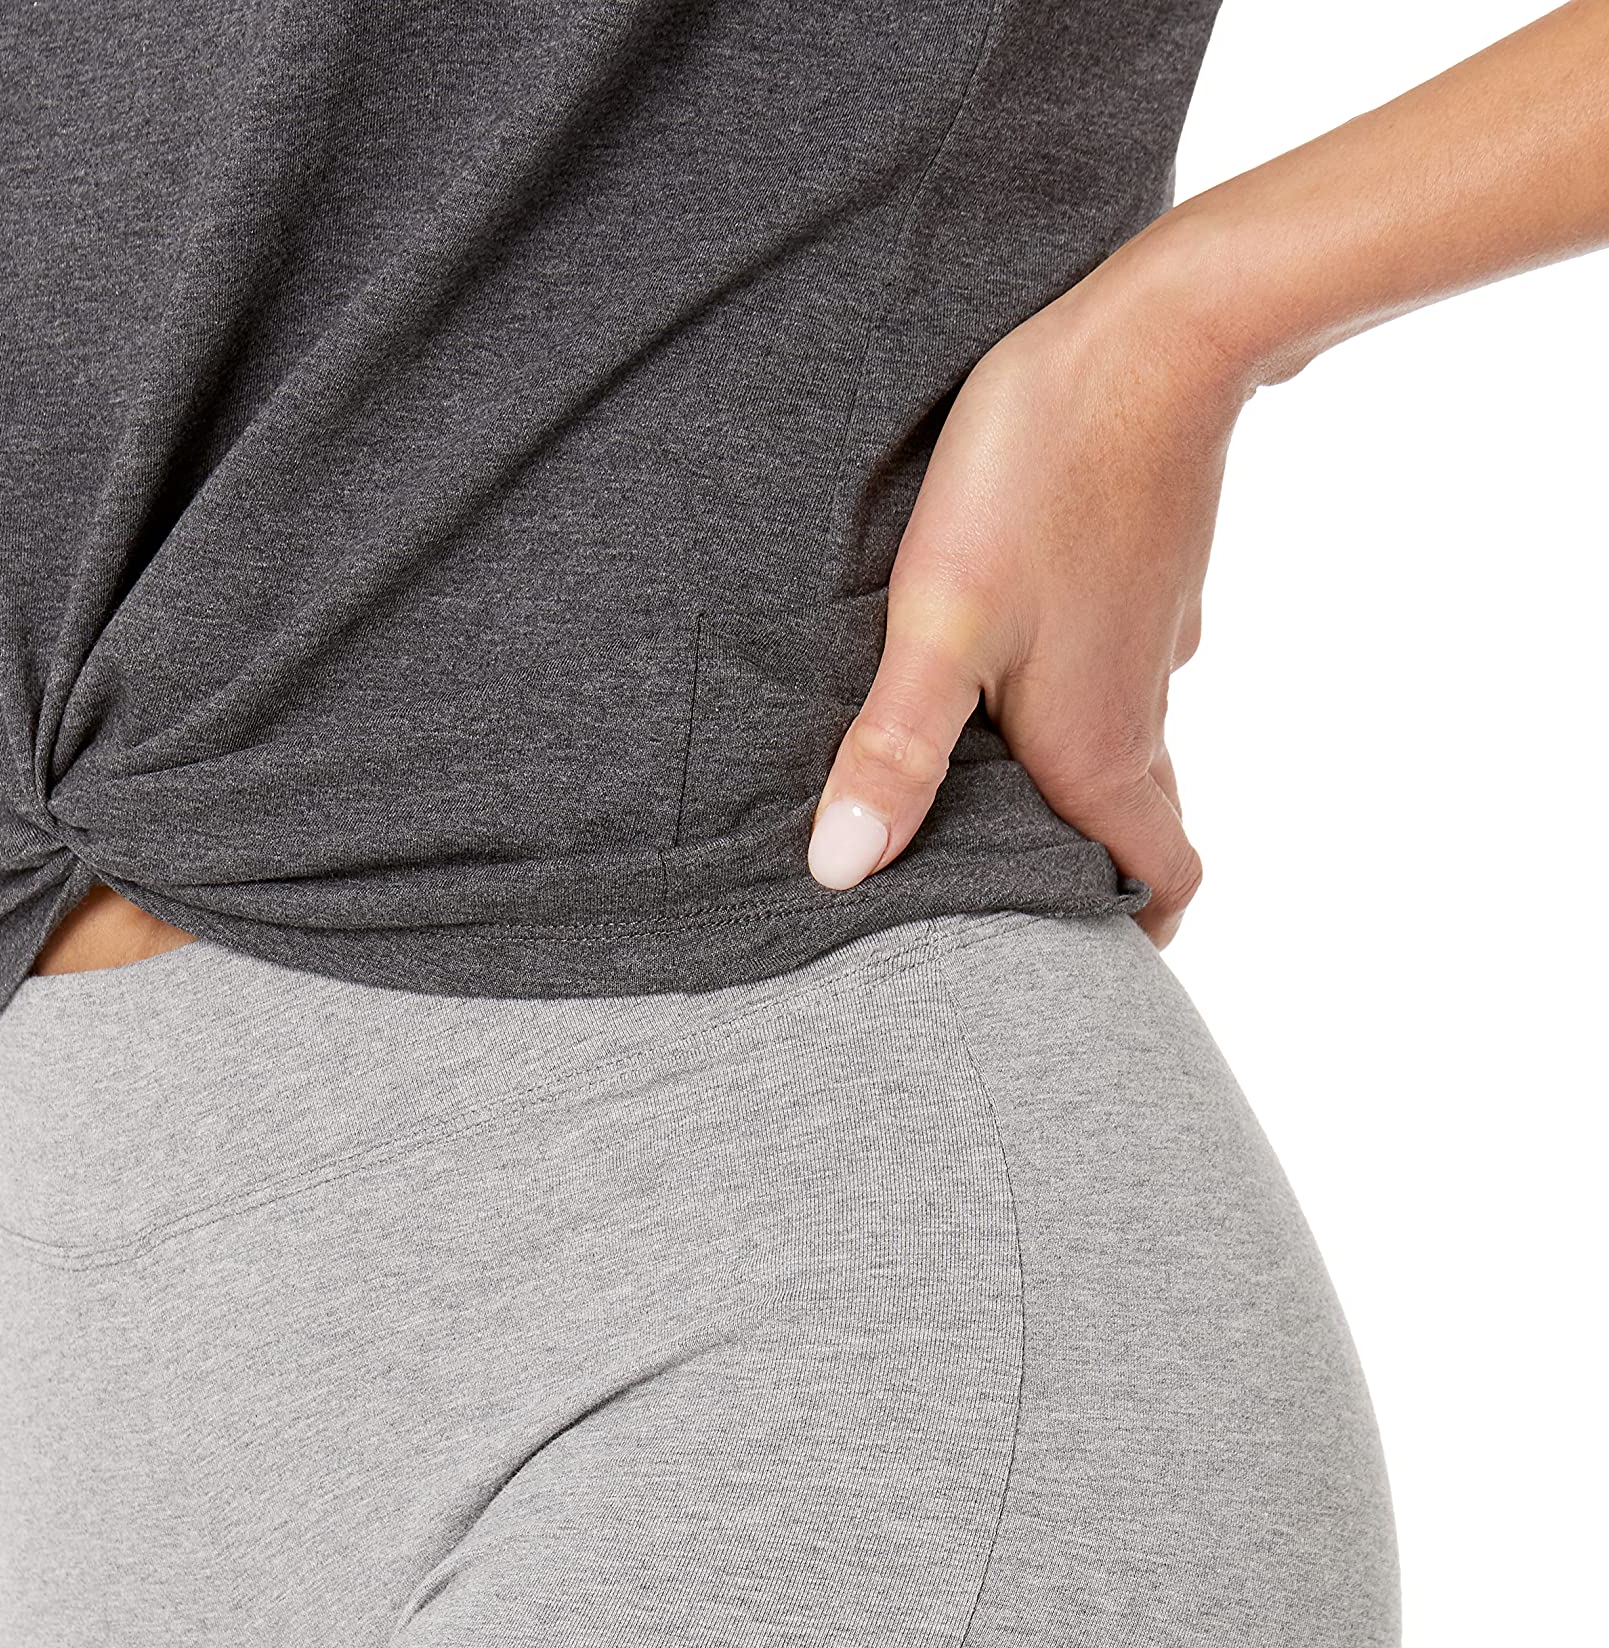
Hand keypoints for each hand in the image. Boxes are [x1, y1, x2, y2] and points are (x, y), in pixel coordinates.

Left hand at [807, 237, 1250, 946]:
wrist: (1157, 330)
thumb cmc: (1042, 476)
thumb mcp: (942, 622)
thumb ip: (895, 749)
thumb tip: (841, 871)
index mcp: (1099, 751)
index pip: (1164, 883)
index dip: (1132, 935)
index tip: (1071, 960)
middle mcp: (1137, 711)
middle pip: (1133, 827)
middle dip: (1078, 871)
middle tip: (994, 887)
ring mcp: (1149, 641)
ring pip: (1117, 744)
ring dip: (1063, 780)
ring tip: (970, 781)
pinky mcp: (1143, 577)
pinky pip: (1110, 666)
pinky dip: (1066, 694)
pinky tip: (996, 661)